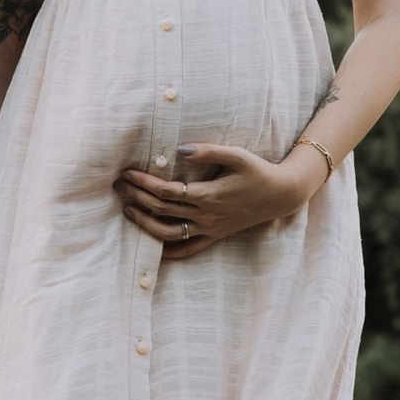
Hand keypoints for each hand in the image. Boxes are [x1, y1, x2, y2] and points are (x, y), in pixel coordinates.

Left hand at [114, 142, 318, 260]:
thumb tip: (179, 149)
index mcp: (209, 195)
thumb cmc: (258, 171)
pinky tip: (150, 245)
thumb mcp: (237, 155)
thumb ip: (208, 151)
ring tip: (127, 210)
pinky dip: (167, 251)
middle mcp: (206, 216)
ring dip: (144, 223)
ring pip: (168, 234)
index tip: (128, 172)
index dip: (144, 182)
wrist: (281, 195)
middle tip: (118, 185)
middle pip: (162, 210)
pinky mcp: (214, 237)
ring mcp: (209, 230)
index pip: (167, 191)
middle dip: (137, 196)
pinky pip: (187, 250)